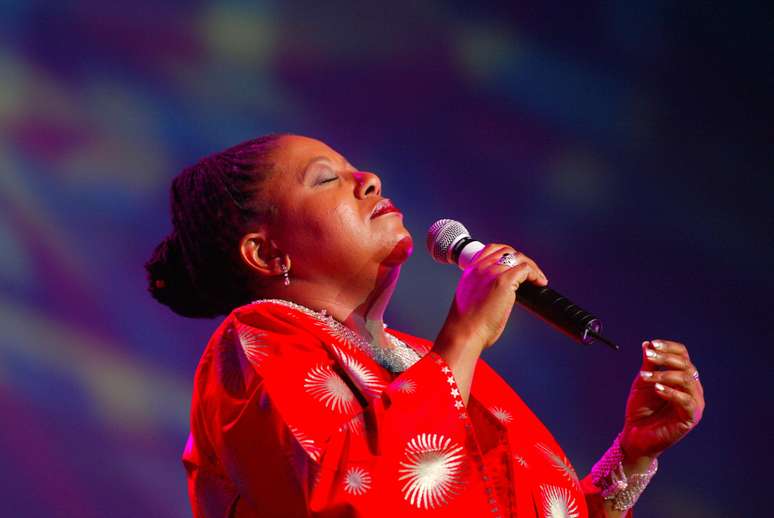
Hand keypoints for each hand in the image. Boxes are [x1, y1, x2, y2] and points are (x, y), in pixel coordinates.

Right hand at [442, 244, 547, 352]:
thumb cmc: (467, 323)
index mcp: (470, 271)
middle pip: (507, 250)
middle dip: (521, 260)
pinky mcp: (503, 281)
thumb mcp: (469, 298)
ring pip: (518, 258)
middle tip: (529, 274)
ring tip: (537, 279)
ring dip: (531, 267)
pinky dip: (535, 274)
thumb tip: (498, 292)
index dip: (507, 255)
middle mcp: (480, 268)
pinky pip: (525, 269)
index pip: (491, 249)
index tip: (515, 266)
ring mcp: (492, 273)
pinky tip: (539, 283)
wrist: (464, 332)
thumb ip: (480, 288)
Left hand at [620, 339, 704, 460]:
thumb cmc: (641, 408)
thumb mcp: (643, 382)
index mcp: (682, 377)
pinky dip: (670, 392)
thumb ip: (648, 364)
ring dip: (664, 375)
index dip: (669, 348)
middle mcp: (692, 388)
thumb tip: (648, 344)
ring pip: (686, 380)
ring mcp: (694, 402)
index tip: (652, 344)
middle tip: (648, 357)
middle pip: (686, 365)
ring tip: (645, 377)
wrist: (636, 435)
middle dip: (665, 359)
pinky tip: (656, 389)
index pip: (682, 355)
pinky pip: (686, 401)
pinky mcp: (691, 417)